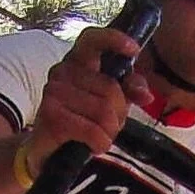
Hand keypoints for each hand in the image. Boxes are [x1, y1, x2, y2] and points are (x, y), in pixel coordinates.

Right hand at [27, 27, 149, 170]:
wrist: (48, 153)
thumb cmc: (80, 122)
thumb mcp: (109, 103)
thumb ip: (128, 91)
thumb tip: (146, 95)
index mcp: (76, 62)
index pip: (91, 39)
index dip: (113, 40)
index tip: (134, 49)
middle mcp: (62, 71)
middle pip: (111, 89)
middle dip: (119, 115)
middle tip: (108, 126)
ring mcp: (54, 92)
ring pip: (104, 112)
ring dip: (109, 132)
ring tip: (98, 137)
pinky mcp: (52, 116)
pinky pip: (93, 131)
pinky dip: (100, 144)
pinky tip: (92, 146)